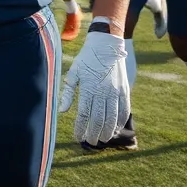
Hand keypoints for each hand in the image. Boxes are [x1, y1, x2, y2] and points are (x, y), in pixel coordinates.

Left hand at [59, 30, 130, 144]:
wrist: (106, 45)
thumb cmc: (87, 58)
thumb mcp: (74, 72)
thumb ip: (68, 93)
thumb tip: (62, 111)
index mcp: (88, 88)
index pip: (83, 115)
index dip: (80, 128)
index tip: (77, 137)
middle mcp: (103, 92)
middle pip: (99, 120)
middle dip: (94, 133)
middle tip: (91, 141)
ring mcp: (115, 92)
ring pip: (112, 118)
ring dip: (108, 132)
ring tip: (103, 139)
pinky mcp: (124, 90)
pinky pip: (125, 110)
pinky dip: (121, 122)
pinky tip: (116, 128)